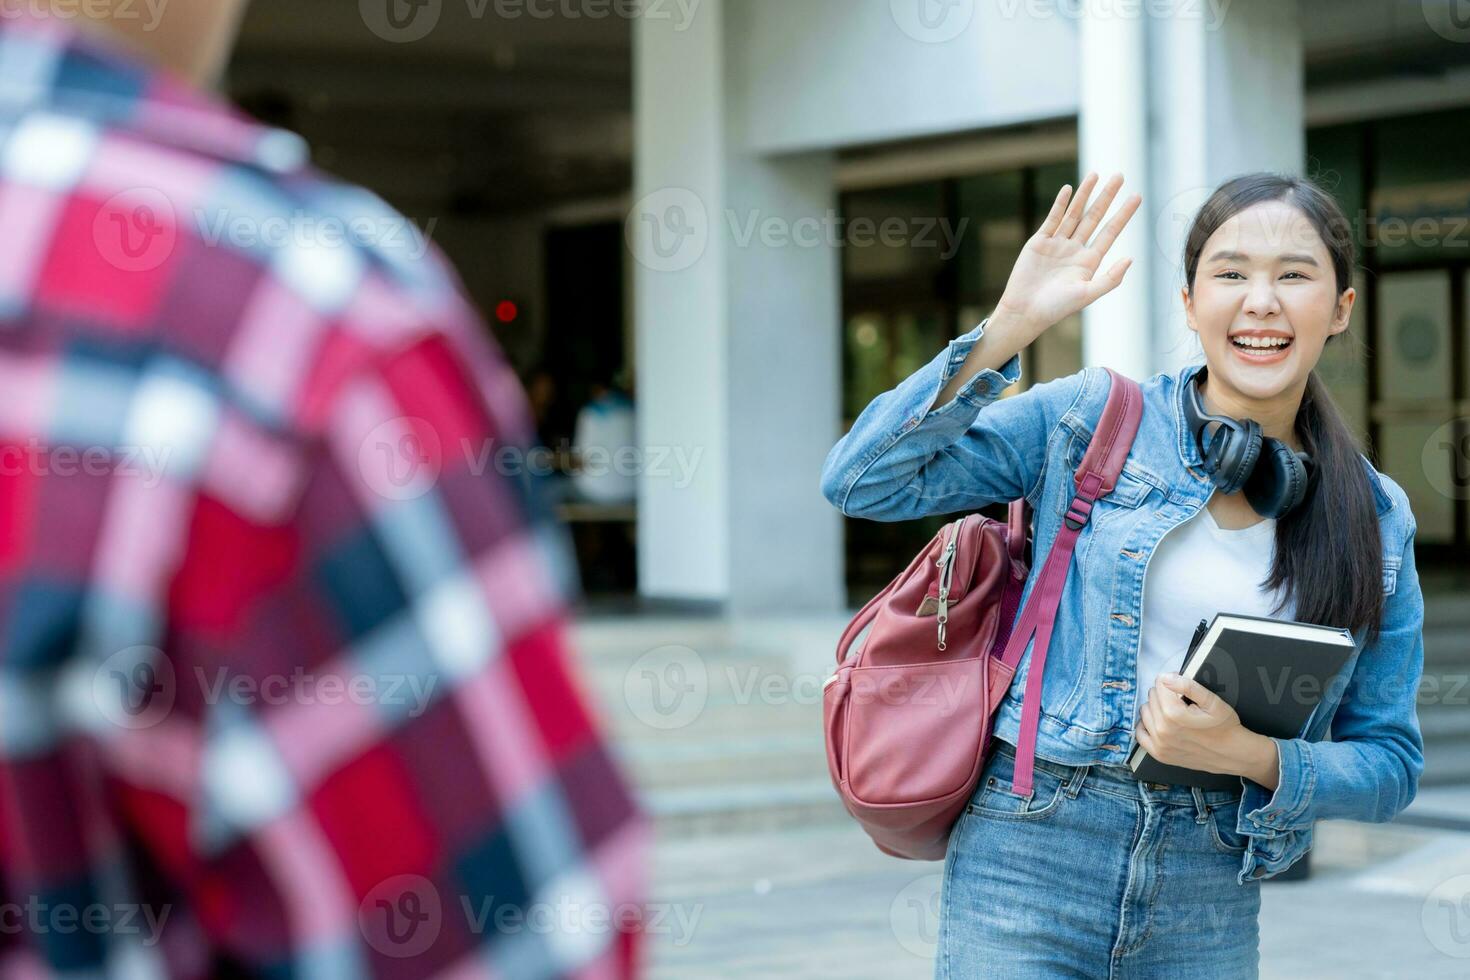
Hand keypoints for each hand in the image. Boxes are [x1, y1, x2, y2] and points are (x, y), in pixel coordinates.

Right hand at [994, 172, 1140, 338]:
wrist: (1024, 311)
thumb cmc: (1056, 308)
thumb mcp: (1087, 294)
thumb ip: (1110, 278)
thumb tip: (1130, 258)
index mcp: (1089, 262)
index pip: (1110, 232)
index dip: (1123, 214)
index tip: (1136, 196)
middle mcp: (1075, 249)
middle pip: (1095, 217)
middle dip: (1107, 196)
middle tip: (1120, 176)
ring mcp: (1057, 244)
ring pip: (1074, 213)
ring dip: (1085, 194)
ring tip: (1096, 174)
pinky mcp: (1039, 241)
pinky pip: (1053, 219)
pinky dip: (1060, 204)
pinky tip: (1069, 189)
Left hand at [1135, 672, 1256, 777]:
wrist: (1232, 754)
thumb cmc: (1225, 727)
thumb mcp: (1212, 701)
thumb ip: (1188, 686)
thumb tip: (1166, 677)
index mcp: (1173, 714)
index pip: (1160, 683)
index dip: (1172, 680)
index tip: (1181, 687)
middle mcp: (1162, 730)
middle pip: (1152, 696)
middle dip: (1165, 694)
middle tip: (1181, 701)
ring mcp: (1159, 744)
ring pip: (1145, 712)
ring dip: (1156, 708)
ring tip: (1173, 712)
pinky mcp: (1159, 754)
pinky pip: (1140, 733)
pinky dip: (1147, 725)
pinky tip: (1159, 724)